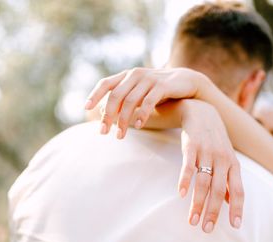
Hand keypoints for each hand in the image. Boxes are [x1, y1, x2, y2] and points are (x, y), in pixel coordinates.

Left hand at [84, 67, 203, 137]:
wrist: (186, 82)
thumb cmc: (159, 91)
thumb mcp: (140, 93)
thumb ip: (124, 100)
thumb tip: (104, 113)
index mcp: (127, 76)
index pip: (106, 83)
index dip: (95, 95)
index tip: (86, 108)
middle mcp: (135, 75)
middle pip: (115, 96)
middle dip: (108, 116)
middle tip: (103, 132)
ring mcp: (149, 79)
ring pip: (130, 101)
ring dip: (123, 121)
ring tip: (120, 136)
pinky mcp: (162, 86)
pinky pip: (148, 102)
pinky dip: (142, 115)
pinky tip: (139, 126)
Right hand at [164, 99, 243, 231]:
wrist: (202, 112)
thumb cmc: (215, 140)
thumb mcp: (226, 159)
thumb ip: (228, 180)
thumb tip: (231, 203)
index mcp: (233, 165)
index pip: (238, 190)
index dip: (237, 208)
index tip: (235, 226)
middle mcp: (222, 159)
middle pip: (219, 190)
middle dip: (213, 211)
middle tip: (206, 229)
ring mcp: (207, 152)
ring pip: (203, 182)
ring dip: (198, 203)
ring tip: (192, 220)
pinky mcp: (191, 145)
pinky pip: (188, 166)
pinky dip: (185, 180)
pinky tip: (181, 194)